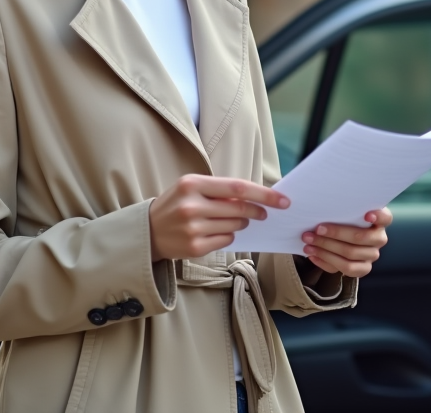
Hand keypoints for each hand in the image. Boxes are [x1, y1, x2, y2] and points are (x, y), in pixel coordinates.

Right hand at [149, 175, 288, 260]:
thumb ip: (219, 190)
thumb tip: (255, 197)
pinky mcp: (194, 247)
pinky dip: (229, 235)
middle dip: (257, 210)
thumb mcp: (191, 188)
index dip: (264, 194)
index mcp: (192, 184)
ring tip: (230, 220)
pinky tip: (217, 231)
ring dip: (241, 223)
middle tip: (264, 213)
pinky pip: (226, 240)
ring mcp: (193, 228)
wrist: (148, 230)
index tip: (282, 199)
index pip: (238, 188)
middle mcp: (192, 206)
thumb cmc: (176, 205)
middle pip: (239, 208)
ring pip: (234, 225)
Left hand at [301, 208, 391, 277]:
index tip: (366, 215)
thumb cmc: (343, 219)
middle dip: (335, 234)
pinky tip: (313, 255)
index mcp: (379, 220)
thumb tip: (315, 199)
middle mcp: (379, 239)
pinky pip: (345, 269)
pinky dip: (326, 262)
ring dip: (326, 249)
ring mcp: (371, 255)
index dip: (378, 216)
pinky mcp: (362, 269)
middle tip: (316, 229)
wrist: (341, 238)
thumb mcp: (345, 210)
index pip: (385, 217)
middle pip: (360, 238)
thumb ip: (340, 206)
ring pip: (350, 256)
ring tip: (309, 244)